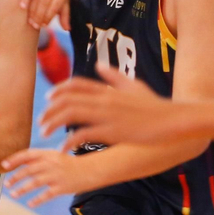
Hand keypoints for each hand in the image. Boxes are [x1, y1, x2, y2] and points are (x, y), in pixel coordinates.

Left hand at [1, 146, 96, 205]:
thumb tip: (21, 165)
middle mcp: (51, 163)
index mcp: (49, 154)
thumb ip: (40, 160)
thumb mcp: (55, 157)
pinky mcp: (63, 187)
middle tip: (6, 184)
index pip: (28, 154)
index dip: (14, 159)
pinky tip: (30, 204)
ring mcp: (57, 176)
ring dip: (22, 189)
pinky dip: (37, 199)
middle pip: (29, 169)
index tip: (4, 165)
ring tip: (13, 194)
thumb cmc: (71, 164)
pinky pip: (47, 194)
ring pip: (35, 182)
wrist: (92, 169)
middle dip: (15, 177)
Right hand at [17, 0, 72, 30]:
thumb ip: (65, 12)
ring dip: (32, 9)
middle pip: (45, 0)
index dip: (49, 16)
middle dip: (39, 15)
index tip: (43, 26)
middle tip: (34, 25)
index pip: (56, 3)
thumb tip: (67, 29)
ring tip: (29, 20)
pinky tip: (22, 6)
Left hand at [39, 63, 180, 144]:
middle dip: (49, 110)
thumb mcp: (134, 85)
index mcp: (108, 90)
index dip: (58, 91)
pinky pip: (83, 134)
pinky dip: (69, 141)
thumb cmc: (155, 104)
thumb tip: (100, 65)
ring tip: (45, 133)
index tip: (48, 99)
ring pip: (70, 114)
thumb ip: (115, 76)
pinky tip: (63, 149)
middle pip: (66, 99)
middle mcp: (104, 99)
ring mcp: (107, 115)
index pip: (75, 84)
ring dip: (53, 123)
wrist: (173, 120)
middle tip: (41, 122)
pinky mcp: (112, 132)